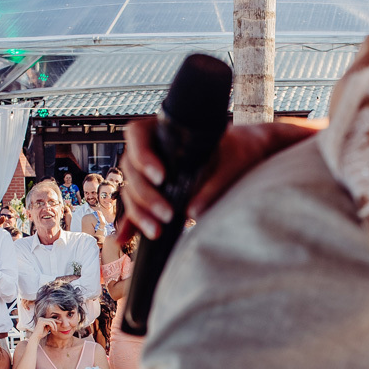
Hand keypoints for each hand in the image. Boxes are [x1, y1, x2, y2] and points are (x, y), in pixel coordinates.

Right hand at [30, 317, 57, 340]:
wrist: (36, 337)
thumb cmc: (41, 334)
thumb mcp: (47, 328)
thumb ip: (50, 325)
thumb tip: (56, 322)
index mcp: (42, 319)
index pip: (50, 319)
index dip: (56, 320)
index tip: (60, 322)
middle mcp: (41, 318)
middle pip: (51, 319)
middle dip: (56, 322)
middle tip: (59, 326)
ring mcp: (41, 319)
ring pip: (51, 321)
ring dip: (54, 326)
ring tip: (55, 330)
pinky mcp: (42, 321)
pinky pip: (50, 323)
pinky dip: (52, 326)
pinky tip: (53, 330)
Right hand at [120, 119, 290, 239]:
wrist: (244, 155)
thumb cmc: (238, 150)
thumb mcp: (232, 162)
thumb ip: (214, 184)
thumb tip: (191, 212)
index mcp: (164, 130)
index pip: (137, 135)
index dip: (142, 155)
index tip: (161, 177)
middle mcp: (152, 149)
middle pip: (131, 170)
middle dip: (146, 195)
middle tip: (167, 214)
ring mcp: (149, 172)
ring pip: (131, 191)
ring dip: (140, 213)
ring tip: (156, 232)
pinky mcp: (154, 192)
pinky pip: (136, 207)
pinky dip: (130, 223)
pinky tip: (124, 238)